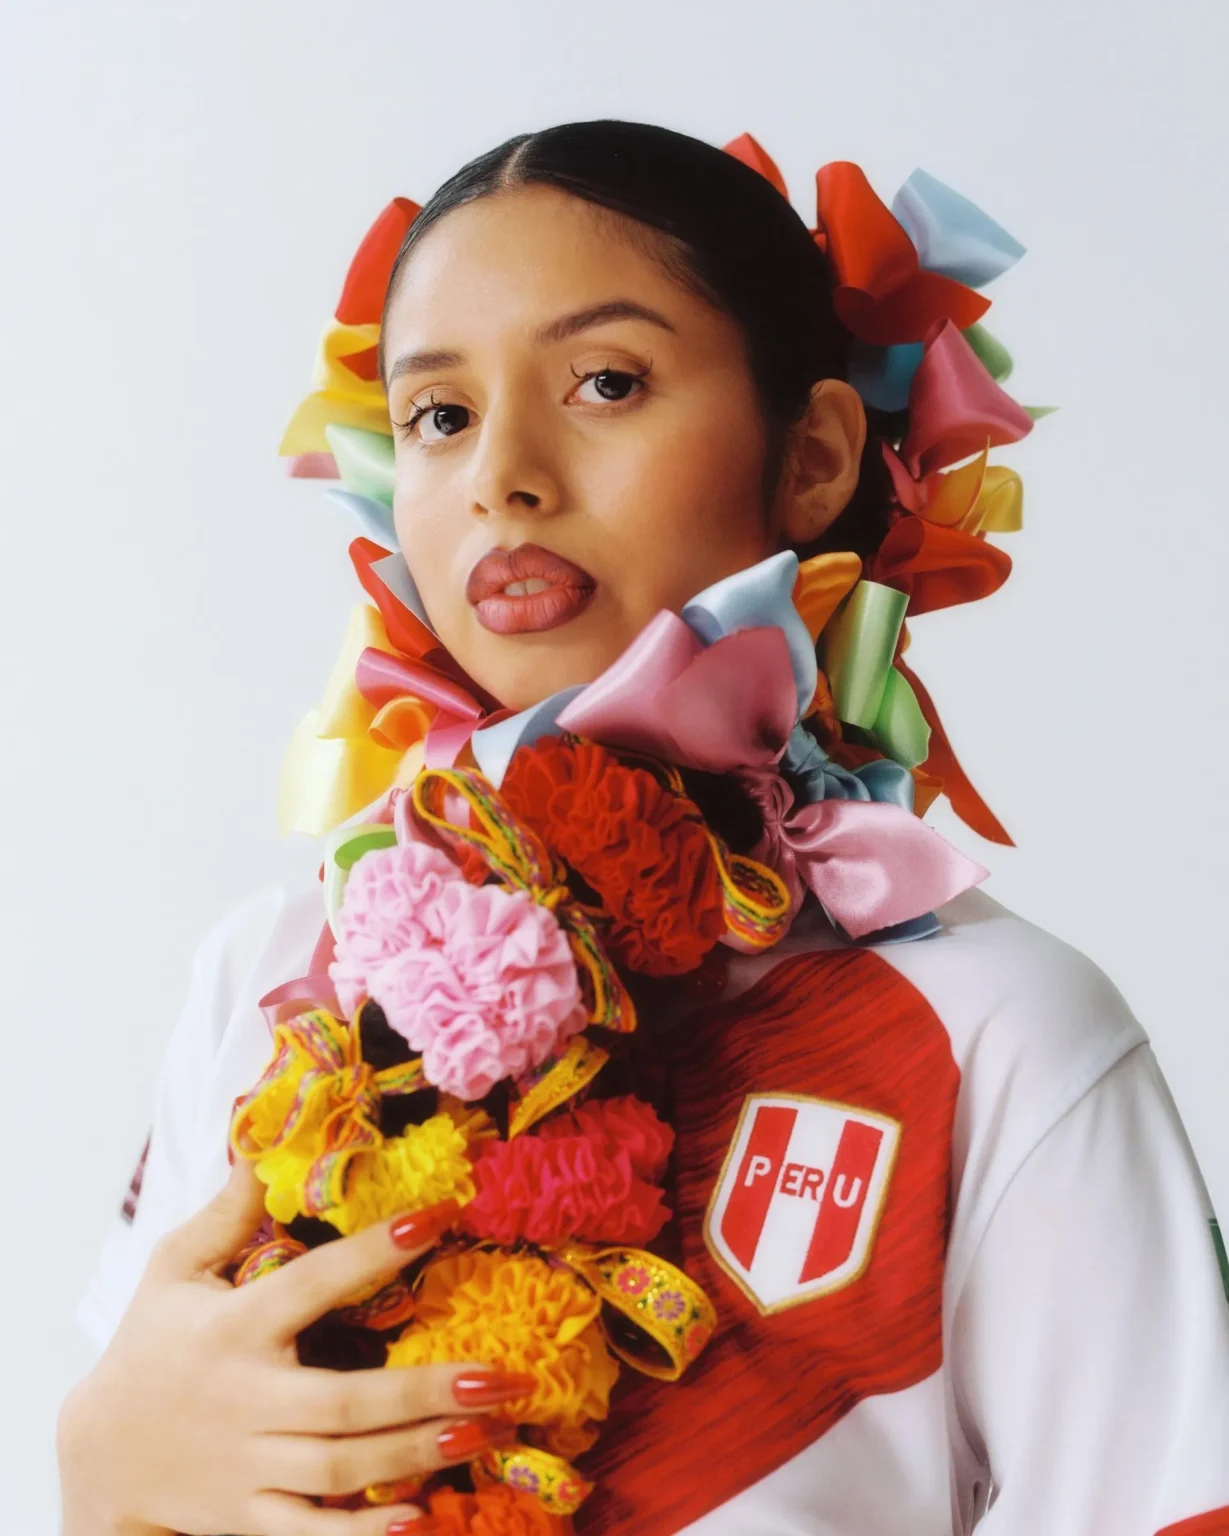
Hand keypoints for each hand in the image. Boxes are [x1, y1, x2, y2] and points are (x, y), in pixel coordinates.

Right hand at [58, 1160, 528, 1535]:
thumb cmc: (150, 1344)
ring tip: (485, 1429)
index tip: (437, 1217)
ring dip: (416, 1453)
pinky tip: (422, 1518)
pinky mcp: (246, 1519)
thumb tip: (259, 1141)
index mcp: (234, 1328)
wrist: (97, 1454)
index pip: (313, 1283)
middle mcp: (244, 1400)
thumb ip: (227, 1212)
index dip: (374, 1252)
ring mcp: (247, 1468)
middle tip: (499, 1376)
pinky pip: (309, 1535)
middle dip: (424, 1391)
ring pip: (340, 1470)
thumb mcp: (175, 1268)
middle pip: (342, 1402)